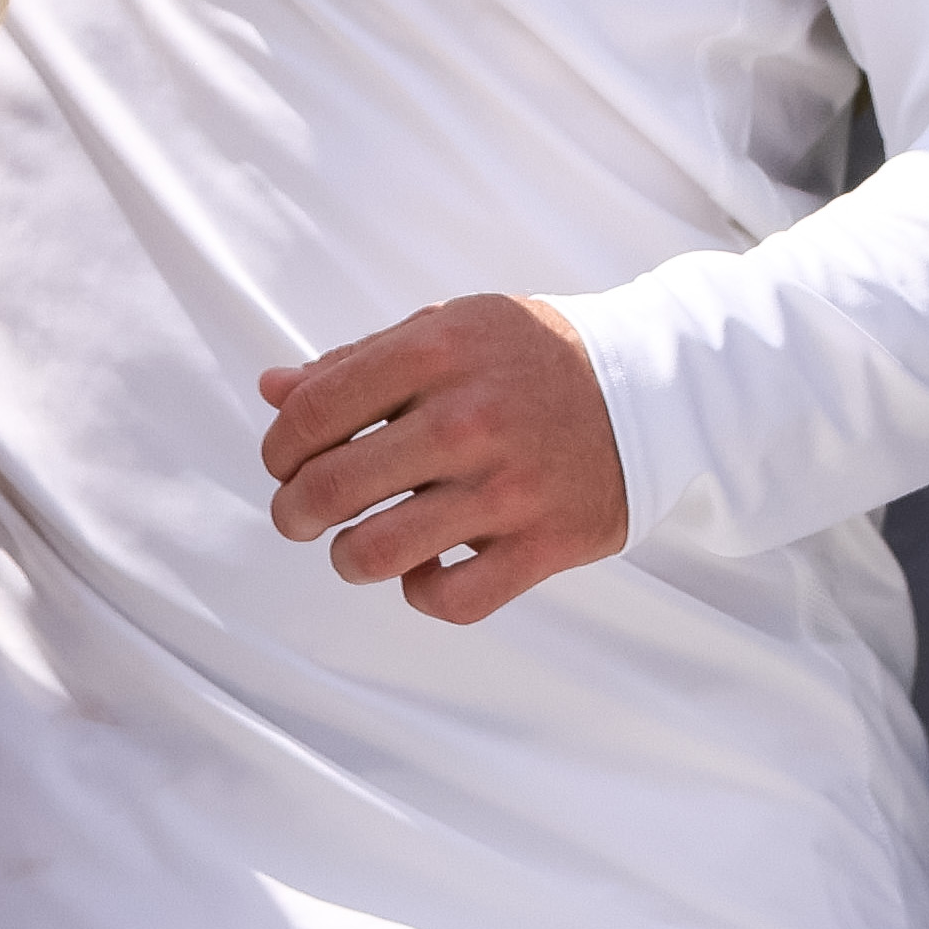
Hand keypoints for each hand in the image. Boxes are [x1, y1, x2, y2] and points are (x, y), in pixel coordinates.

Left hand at [258, 294, 637, 623]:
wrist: (656, 383)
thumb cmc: (534, 358)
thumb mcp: (449, 329)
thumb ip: (359, 361)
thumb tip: (272, 390)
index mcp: (437, 351)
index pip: (311, 414)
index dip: (279, 449)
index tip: (286, 463)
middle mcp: (469, 418)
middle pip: (330, 489)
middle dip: (293, 511)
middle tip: (302, 514)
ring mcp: (509, 486)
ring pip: (375, 554)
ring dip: (347, 558)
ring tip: (358, 546)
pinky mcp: (546, 542)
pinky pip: (451, 599)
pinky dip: (422, 592)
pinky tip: (428, 567)